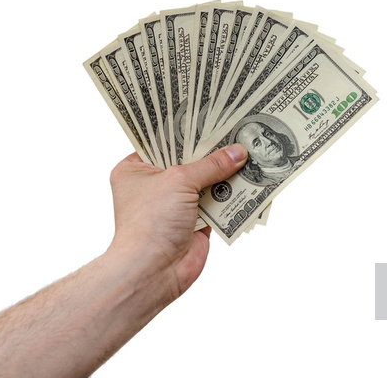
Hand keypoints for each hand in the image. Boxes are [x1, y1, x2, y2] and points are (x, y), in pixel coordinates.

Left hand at [107, 144, 247, 298]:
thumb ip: (210, 165)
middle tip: (234, 130)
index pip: (162, 142)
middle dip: (211, 151)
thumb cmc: (150, 222)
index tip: (209, 116)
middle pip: (188, 161)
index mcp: (135, 169)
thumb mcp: (179, 180)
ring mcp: (174, 205)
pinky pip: (217, 202)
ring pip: (205, 182)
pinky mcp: (194, 222)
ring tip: (249, 149)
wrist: (153, 271)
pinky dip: (231, 195)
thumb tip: (238, 152)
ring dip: (225, 173)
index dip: (185, 130)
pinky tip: (251, 179)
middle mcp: (154, 186)